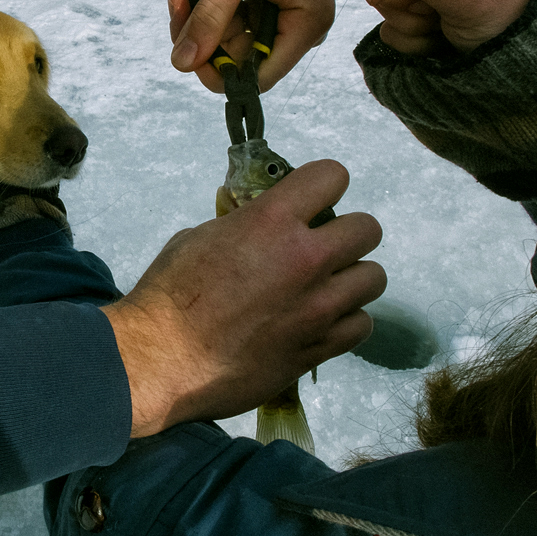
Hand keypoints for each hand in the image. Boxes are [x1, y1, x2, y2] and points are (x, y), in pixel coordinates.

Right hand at [102, 160, 385, 437]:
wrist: (163, 360)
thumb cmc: (168, 295)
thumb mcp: (198, 238)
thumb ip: (242, 227)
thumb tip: (259, 228)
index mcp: (271, 220)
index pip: (332, 176)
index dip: (323, 185)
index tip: (312, 201)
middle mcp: (306, 258)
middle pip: (368, 228)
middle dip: (345, 233)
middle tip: (319, 248)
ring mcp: (319, 306)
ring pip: (373, 277)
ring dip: (350, 278)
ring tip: (322, 288)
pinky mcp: (320, 348)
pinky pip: (361, 324)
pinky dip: (345, 320)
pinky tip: (318, 322)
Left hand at [169, 0, 334, 92]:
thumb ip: (211, 16)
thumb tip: (180, 63)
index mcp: (306, 26)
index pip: (257, 77)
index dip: (218, 71)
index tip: (186, 47)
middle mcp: (296, 29)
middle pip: (235, 57)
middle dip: (201, 30)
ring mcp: (279, 19)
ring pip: (225, 38)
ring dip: (198, 11)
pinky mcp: (262, 7)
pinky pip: (226, 18)